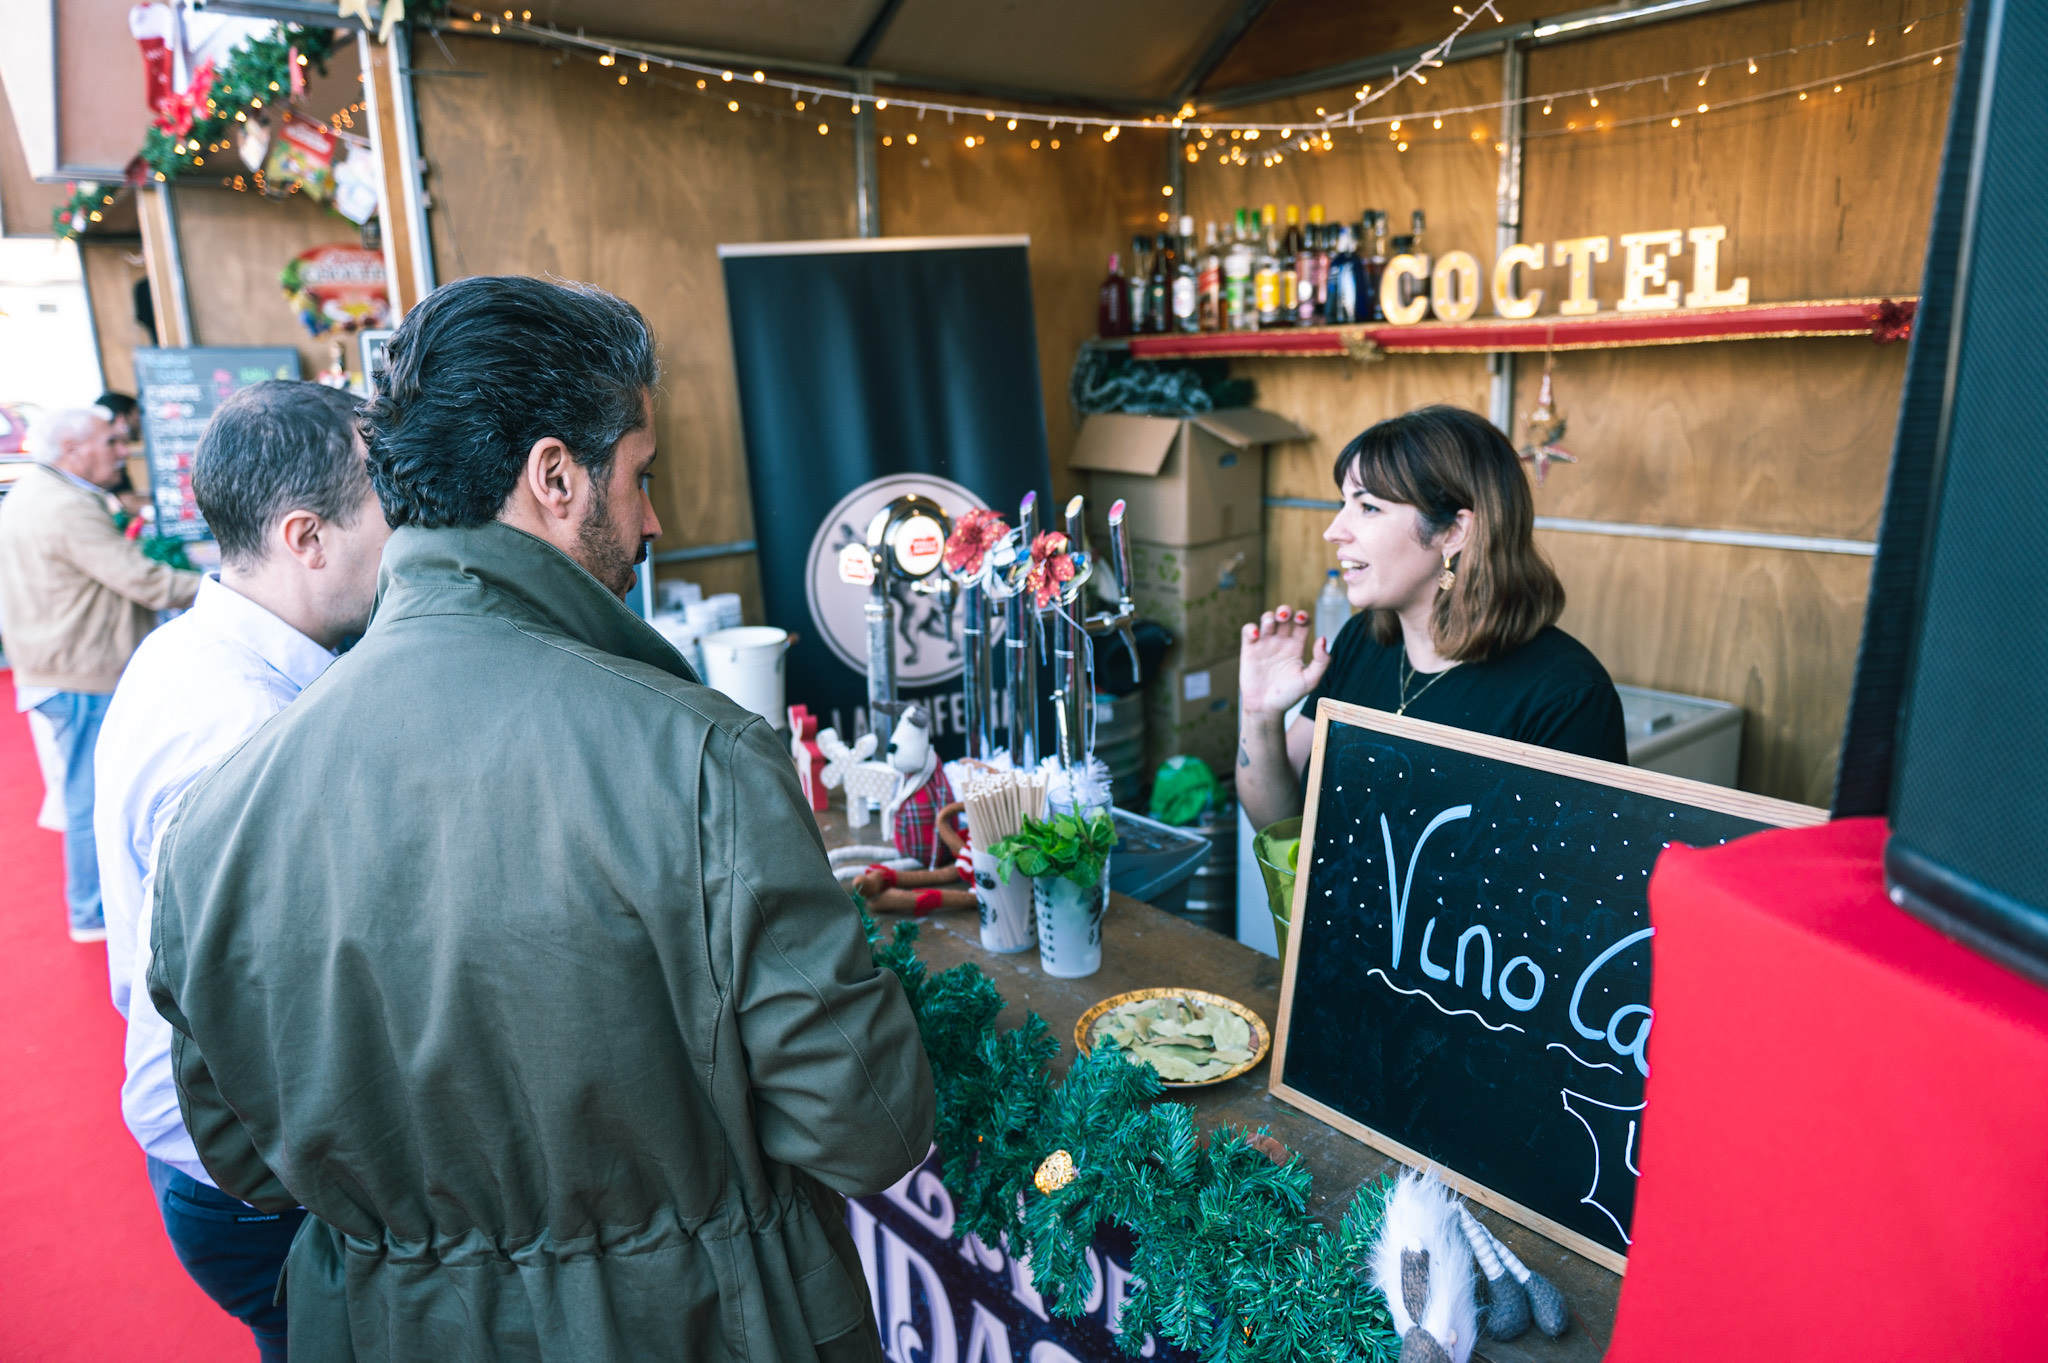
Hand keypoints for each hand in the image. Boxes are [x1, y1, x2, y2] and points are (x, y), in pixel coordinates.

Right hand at [1239, 604, 1330, 719]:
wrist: (1266, 708)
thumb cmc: (1289, 695)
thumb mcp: (1310, 680)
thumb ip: (1322, 661)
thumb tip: (1323, 638)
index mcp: (1297, 646)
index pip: (1302, 623)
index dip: (1303, 617)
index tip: (1301, 620)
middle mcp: (1281, 642)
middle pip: (1284, 616)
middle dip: (1285, 610)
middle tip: (1285, 616)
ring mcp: (1265, 644)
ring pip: (1266, 620)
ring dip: (1269, 616)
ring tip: (1271, 623)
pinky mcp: (1249, 649)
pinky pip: (1248, 631)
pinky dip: (1251, 628)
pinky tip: (1256, 635)